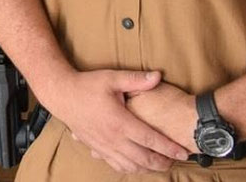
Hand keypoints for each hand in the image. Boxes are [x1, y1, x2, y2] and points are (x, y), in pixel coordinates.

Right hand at [42, 68, 190, 173]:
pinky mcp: (96, 148)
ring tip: (161, 164)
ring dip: (148, 168)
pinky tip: (138, 165)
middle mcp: (112, 138)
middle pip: (143, 158)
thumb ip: (136, 79)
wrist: (61, 95)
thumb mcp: (112, 78)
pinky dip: (130, 168)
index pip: (150, 139)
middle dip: (162, 162)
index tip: (184, 152)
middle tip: (176, 160)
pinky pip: (116, 165)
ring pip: (131, 166)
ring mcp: (103, 146)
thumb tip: (158, 76)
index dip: (169, 148)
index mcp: (119, 121)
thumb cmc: (86, 85)